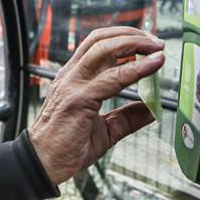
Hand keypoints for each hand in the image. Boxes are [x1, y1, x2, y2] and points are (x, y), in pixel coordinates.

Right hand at [29, 27, 164, 184]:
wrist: (43, 164)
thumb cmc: (65, 146)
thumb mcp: (104, 130)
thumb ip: (126, 118)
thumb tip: (150, 111)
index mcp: (75, 78)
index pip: (98, 45)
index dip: (124, 38)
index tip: (148, 44)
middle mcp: (72, 76)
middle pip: (101, 39)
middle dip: (132, 35)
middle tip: (156, 42)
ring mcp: (73, 85)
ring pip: (104, 49)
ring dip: (134, 44)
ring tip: (156, 48)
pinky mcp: (79, 99)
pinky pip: (111, 78)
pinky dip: (135, 69)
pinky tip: (151, 66)